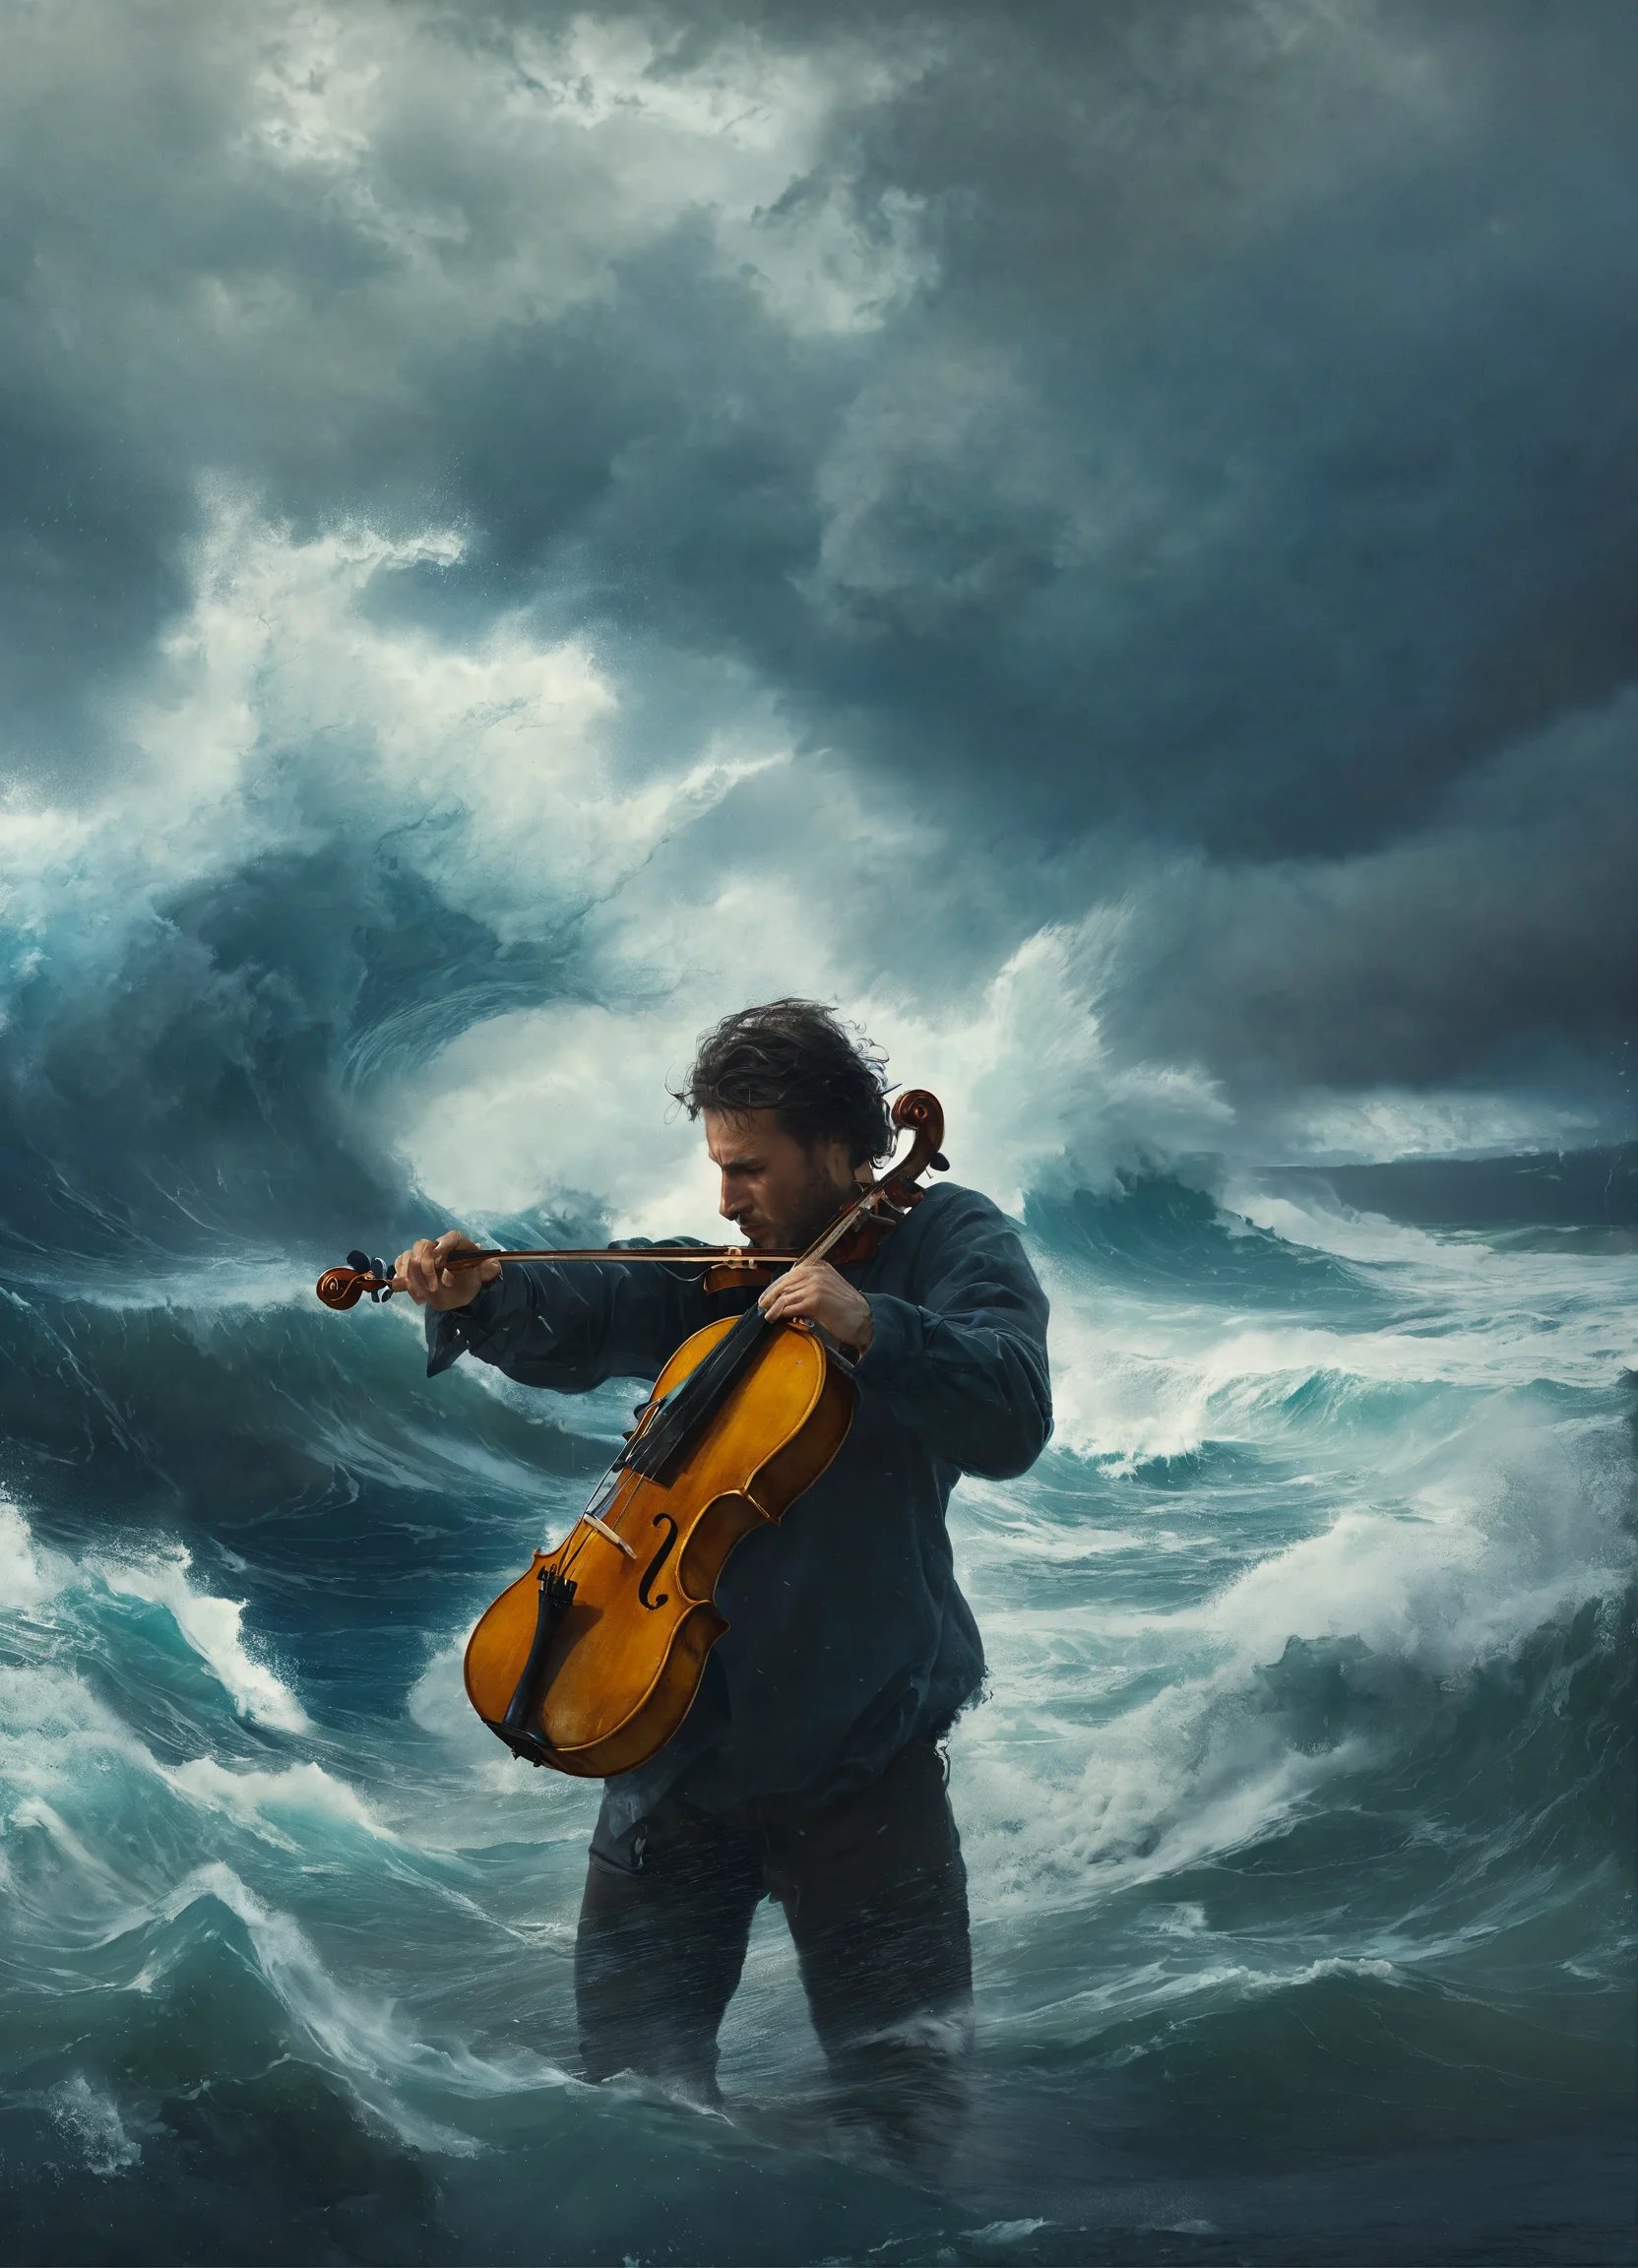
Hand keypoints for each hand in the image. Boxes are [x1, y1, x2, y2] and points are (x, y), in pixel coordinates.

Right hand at [392, 1231, 501, 1310]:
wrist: (459, 1293)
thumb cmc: (470, 1281)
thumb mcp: (481, 1278)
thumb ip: (488, 1271)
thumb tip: (494, 1265)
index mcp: (458, 1245)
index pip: (452, 1237)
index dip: (444, 1243)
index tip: (438, 1254)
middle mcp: (439, 1247)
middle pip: (425, 1245)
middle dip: (426, 1266)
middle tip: (433, 1288)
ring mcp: (424, 1255)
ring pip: (410, 1253)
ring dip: (411, 1273)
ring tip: (419, 1294)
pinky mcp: (412, 1265)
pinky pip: (401, 1263)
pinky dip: (401, 1275)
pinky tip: (408, 1290)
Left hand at [758, 1259, 872, 1354]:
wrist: (865, 1319)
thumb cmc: (846, 1308)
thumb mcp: (828, 1288)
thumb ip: (810, 1286)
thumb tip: (787, 1295)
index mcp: (819, 1266)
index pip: (790, 1274)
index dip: (776, 1286)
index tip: (767, 1295)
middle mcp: (816, 1272)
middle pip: (784, 1283)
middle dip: (771, 1296)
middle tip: (762, 1305)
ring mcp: (815, 1285)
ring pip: (785, 1296)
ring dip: (773, 1307)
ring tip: (767, 1315)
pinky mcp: (814, 1300)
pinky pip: (789, 1307)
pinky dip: (779, 1313)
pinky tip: (775, 1318)